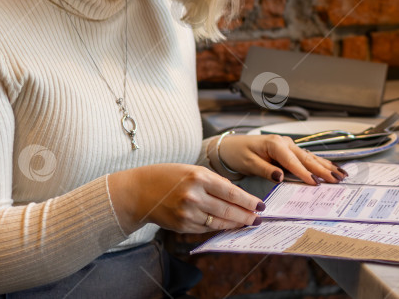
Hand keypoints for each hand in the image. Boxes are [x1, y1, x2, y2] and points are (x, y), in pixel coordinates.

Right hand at [108, 163, 264, 234]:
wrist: (138, 192)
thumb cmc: (167, 176)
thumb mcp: (192, 170)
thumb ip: (214, 181)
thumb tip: (236, 195)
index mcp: (198, 177)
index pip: (230, 192)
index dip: (248, 201)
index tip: (260, 205)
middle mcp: (194, 196)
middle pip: (228, 209)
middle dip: (246, 215)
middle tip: (258, 217)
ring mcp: (188, 213)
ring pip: (219, 221)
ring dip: (236, 223)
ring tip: (248, 222)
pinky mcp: (182, 226)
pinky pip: (206, 228)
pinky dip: (219, 227)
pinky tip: (228, 225)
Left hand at [214, 134, 347, 185]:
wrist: (230, 147)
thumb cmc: (238, 154)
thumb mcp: (248, 163)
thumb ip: (265, 170)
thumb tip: (280, 176)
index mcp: (275, 144)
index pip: (292, 161)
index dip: (304, 173)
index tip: (315, 183)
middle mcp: (285, 143)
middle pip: (306, 158)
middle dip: (323, 169)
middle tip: (337, 179)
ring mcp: (289, 146)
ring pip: (311, 157)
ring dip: (326, 166)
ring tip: (341, 174)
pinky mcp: (290, 151)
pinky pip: (308, 157)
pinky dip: (321, 163)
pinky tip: (332, 167)